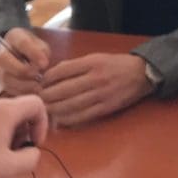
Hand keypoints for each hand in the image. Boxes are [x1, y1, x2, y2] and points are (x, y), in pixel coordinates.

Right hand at [0, 28, 50, 95]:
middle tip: (39, 77)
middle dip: (24, 71)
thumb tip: (42, 65)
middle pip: (6, 61)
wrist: (20, 53)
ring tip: (38, 87)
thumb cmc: (33, 48)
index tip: (45, 64)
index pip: (22, 43)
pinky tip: (32, 93)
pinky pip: (8, 89)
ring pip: (6, 77)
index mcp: (14, 37)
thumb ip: (42, 52)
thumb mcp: (41, 44)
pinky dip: (21, 93)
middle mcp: (2, 52)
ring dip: (23, 85)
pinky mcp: (1, 81)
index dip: (33, 53)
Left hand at [0, 95, 47, 177]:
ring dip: (10, 132)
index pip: (37, 104)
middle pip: (20, 108)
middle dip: (25, 130)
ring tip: (0, 155)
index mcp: (6, 110)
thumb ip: (31, 158)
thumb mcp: (8, 168)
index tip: (33, 144)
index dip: (42, 124)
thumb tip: (33, 150)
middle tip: (16, 152)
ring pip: (4, 114)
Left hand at [40, 52, 154, 126]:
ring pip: (70, 105)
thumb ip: (75, 66)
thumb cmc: (116, 64)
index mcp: (92, 62)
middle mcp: (95, 78)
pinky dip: (68, 120)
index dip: (47, 79)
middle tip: (35, 100)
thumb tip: (52, 75)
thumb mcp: (96, 57)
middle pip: (63, 90)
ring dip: (54, 110)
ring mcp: (101, 94)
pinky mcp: (105, 108)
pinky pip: (82, 116)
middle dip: (46, 96)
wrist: (142, 74)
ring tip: (43, 111)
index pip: (62, 71)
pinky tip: (59, 120)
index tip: (38, 83)